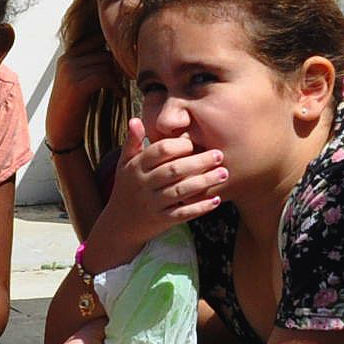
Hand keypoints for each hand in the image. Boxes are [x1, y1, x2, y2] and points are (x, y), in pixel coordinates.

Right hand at [41, 40, 119, 156]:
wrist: (60, 130)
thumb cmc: (73, 106)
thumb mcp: (78, 81)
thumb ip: (90, 65)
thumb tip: (114, 54)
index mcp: (67, 57)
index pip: (95, 40)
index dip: (112, 50)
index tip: (123, 63)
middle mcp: (67, 60)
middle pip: (104, 53)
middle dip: (117, 66)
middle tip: (124, 78)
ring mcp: (70, 71)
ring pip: (105, 65)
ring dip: (117, 77)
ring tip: (119, 88)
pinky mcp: (77, 85)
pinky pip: (104, 77)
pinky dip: (115, 86)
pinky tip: (119, 94)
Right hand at [83, 108, 227, 267]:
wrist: (119, 224)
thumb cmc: (126, 188)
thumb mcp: (124, 164)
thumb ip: (132, 142)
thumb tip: (136, 119)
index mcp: (136, 167)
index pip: (159, 151)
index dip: (179, 145)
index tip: (195, 142)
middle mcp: (144, 184)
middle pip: (173, 170)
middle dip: (198, 162)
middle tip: (219, 155)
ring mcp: (152, 203)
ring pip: (180, 191)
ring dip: (204, 182)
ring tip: (224, 174)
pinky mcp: (161, 220)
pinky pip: (182, 213)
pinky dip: (199, 207)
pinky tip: (215, 200)